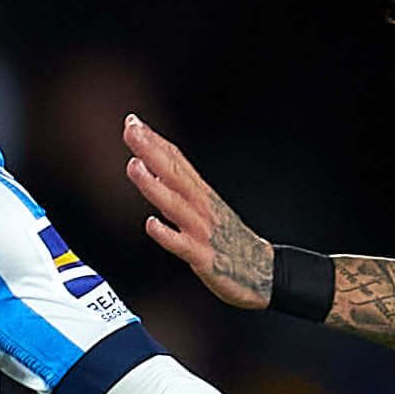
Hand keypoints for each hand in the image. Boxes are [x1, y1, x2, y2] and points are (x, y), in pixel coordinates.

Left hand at [118, 114, 274, 311]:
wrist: (263, 272)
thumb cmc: (230, 240)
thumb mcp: (207, 207)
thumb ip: (181, 188)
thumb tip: (153, 168)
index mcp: (202, 194)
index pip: (176, 161)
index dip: (155, 141)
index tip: (133, 121)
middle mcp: (202, 207)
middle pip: (174, 174)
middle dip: (151, 151)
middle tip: (131, 129)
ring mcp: (203, 231)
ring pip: (175, 204)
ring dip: (154, 185)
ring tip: (134, 166)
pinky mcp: (204, 257)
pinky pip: (183, 245)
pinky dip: (168, 234)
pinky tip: (151, 224)